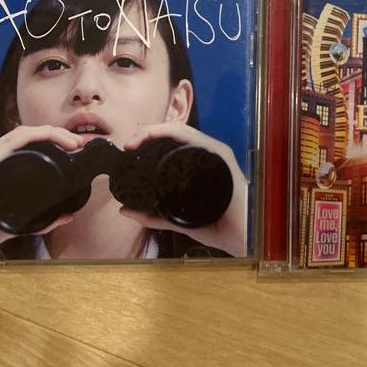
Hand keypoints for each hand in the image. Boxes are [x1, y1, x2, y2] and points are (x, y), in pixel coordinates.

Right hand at [0, 125, 83, 260]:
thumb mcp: (10, 223)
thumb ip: (38, 220)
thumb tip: (67, 216)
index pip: (24, 143)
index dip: (52, 141)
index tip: (75, 149)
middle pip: (26, 135)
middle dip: (57, 134)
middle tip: (80, 144)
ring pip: (22, 132)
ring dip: (52, 133)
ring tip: (74, 142)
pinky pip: (13, 140)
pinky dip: (38, 135)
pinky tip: (55, 138)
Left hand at [120, 123, 249, 256]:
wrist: (242, 236)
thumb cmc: (218, 226)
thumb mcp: (178, 220)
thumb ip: (153, 216)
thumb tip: (124, 210)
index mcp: (198, 164)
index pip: (171, 143)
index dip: (148, 140)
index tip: (128, 149)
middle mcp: (207, 154)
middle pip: (175, 133)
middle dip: (148, 132)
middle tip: (129, 144)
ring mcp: (215, 152)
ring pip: (183, 130)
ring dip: (157, 130)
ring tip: (137, 140)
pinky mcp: (221, 155)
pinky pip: (195, 138)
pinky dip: (174, 133)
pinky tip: (159, 136)